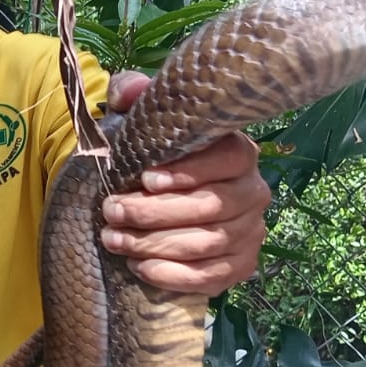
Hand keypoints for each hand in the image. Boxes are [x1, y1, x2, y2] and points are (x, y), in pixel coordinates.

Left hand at [99, 71, 271, 294]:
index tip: (144, 179)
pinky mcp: (240, 266)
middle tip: (111, 212)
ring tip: (114, 239)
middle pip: (212, 206)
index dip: (189, 171)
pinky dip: (174, 275)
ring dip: (154, 244)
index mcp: (238, 153)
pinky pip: (212, 277)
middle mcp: (254, 191)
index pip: (229, 158)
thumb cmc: (149, 160)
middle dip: (154, 213)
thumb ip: (133, 98)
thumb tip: (130, 90)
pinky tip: (140, 267)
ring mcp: (251, 231)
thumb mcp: (138, 123)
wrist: (154, 205)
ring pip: (207, 243)